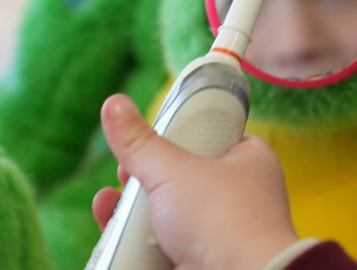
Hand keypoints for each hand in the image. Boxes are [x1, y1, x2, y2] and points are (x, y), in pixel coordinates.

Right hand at [92, 94, 297, 269]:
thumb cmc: (222, 220)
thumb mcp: (174, 170)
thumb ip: (141, 142)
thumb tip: (113, 102)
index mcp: (248, 162)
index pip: (213, 138)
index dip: (178, 136)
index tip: (147, 140)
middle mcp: (238, 196)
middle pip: (182, 179)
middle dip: (145, 177)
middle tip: (125, 174)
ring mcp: (219, 232)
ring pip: (167, 215)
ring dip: (132, 210)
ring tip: (107, 204)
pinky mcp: (199, 260)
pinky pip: (161, 246)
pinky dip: (134, 241)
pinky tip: (110, 232)